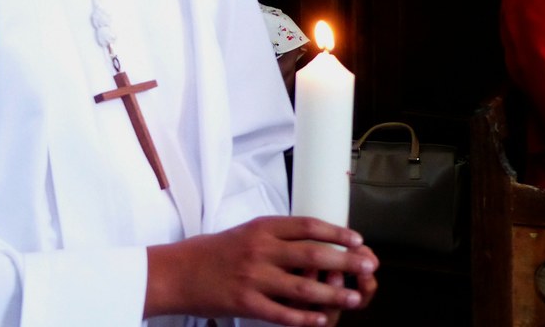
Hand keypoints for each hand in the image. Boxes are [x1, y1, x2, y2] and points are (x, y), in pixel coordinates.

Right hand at [145, 216, 377, 325]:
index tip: (357, 239)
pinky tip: (322, 320)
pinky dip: (305, 318)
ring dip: (333, 293)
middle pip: (311, 253)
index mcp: (261, 227)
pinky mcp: (247, 302)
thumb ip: (275, 237)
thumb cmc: (211, 252)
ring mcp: (254, 277)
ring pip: (303, 286)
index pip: (306, 226)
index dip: (336, 232)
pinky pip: (283, 313)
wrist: (176, 272)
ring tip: (354, 298)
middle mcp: (260, 249)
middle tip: (368, 265)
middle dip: (345, 260)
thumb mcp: (244, 232)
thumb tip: (312, 243)